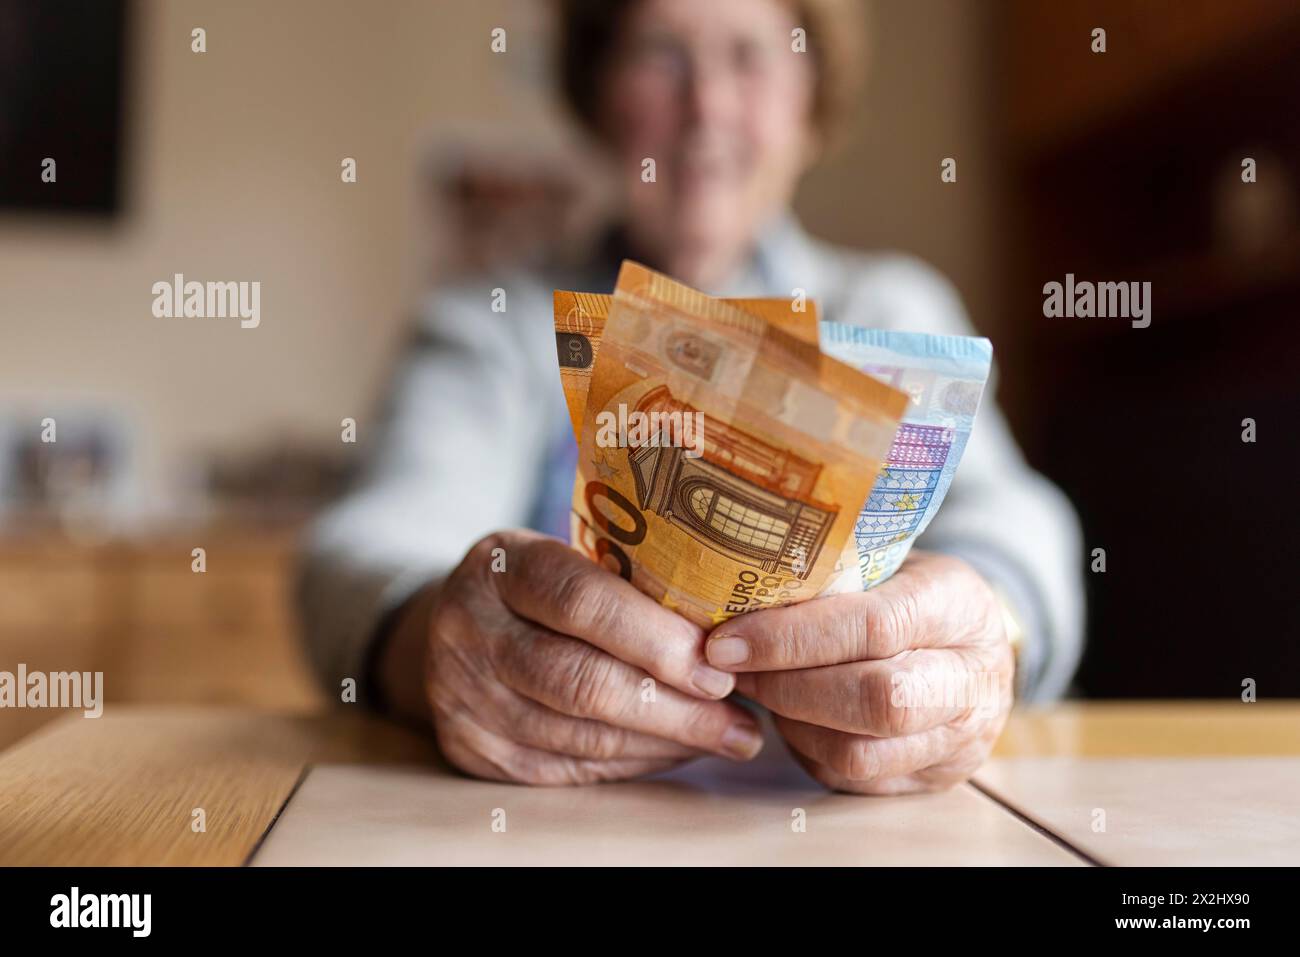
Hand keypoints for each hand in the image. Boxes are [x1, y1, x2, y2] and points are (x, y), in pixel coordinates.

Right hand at [396, 529, 763, 785]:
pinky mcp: (472, 749)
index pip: (580, 602)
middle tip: (740, 718)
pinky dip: (633, 762)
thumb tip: (736, 628)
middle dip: (674, 707)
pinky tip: (677, 750)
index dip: (655, 638)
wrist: (451, 625)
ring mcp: (463, 695)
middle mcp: (470, 629)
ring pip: (580, 735)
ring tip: (727, 736)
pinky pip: (568, 769)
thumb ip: (628, 581)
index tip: (719, 664)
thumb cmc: (540, 585)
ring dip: (666, 741)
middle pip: (580, 680)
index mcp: (500, 565)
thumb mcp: (566, 554)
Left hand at [704, 551, 1012, 793]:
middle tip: (734, 668)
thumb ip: (827, 575)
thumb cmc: (909, 589)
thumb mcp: (885, 560)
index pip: (874, 628)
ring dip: (792, 724)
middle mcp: (972, 679)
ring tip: (761, 689)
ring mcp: (961, 739)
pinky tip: (791, 717)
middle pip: (876, 700)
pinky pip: (856, 780)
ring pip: (860, 753)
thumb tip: (732, 591)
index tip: (727, 640)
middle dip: (788, 687)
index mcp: (958, 605)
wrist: (977, 641)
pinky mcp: (936, 780)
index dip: (791, 639)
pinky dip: (809, 750)